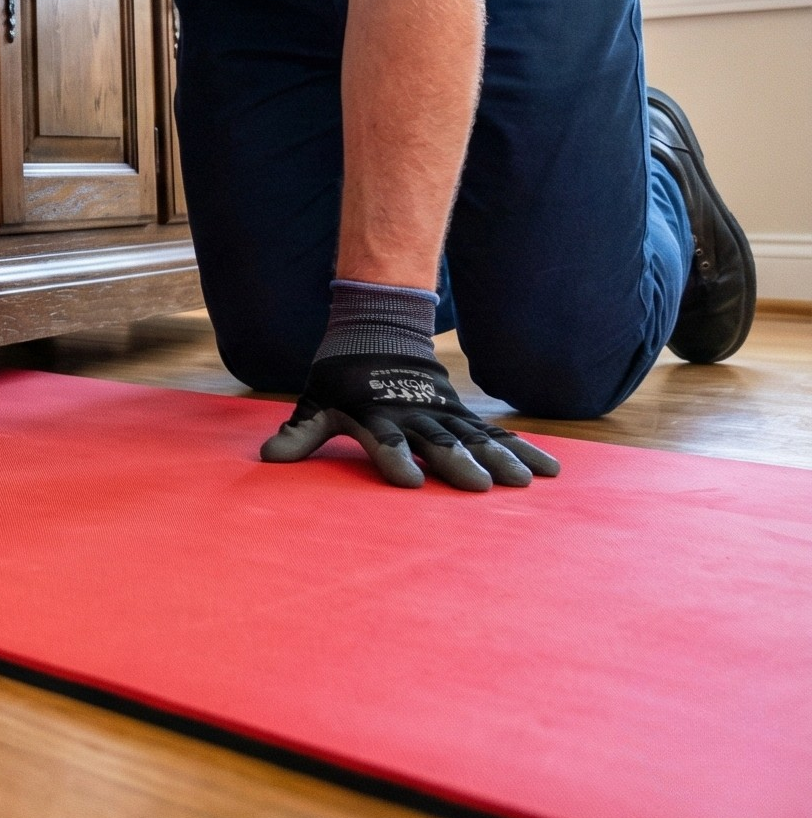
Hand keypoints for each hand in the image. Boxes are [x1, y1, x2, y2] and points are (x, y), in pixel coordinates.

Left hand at [260, 351, 560, 489]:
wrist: (376, 332)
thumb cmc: (342, 378)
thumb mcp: (316, 401)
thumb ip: (299, 432)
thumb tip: (269, 457)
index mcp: (374, 416)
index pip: (384, 442)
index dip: (394, 460)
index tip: (409, 481)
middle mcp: (413, 416)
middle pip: (437, 441)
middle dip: (456, 462)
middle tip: (478, 486)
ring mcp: (441, 415)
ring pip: (474, 438)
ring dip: (498, 459)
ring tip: (522, 483)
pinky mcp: (461, 414)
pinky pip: (496, 434)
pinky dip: (522, 449)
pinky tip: (549, 470)